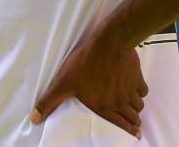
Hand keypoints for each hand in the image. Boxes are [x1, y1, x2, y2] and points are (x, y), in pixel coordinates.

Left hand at [30, 32, 147, 138]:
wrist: (108, 44)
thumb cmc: (85, 64)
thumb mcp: (64, 83)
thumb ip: (50, 101)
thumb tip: (34, 119)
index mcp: (104, 107)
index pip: (119, 125)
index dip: (127, 130)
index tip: (134, 133)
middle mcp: (120, 102)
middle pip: (132, 116)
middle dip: (133, 120)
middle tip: (133, 121)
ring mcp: (130, 89)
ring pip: (138, 104)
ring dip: (136, 106)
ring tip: (134, 105)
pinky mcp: (137, 76)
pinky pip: (143, 89)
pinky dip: (140, 91)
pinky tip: (136, 87)